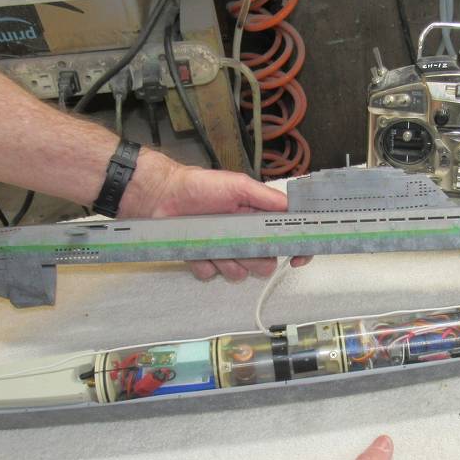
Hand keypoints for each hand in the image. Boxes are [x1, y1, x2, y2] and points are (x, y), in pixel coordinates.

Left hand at [123, 159, 308, 280]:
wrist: (162, 194)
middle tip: (242, 243)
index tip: (297, 258)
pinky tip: (196, 248)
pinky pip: (212, 275)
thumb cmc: (200, 186)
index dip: (297, 251)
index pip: (286, 239)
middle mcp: (244, 238)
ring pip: (240, 273)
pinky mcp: (202, 261)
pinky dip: (204, 263)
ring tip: (213, 243)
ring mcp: (223, 251)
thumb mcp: (238, 185)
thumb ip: (266, 197)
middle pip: (265, 263)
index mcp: (257, 219)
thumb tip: (293, 209)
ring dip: (229, 261)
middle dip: (256, 258)